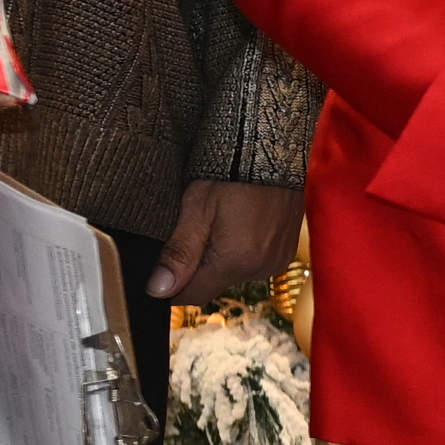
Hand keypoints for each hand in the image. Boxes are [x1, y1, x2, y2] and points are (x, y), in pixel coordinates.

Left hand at [150, 175, 301, 301]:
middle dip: (196, 266)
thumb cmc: (233, 171)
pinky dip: (241, 250)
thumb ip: (178, 252)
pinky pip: (253, 263)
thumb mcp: (197, 207)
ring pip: (232, 274)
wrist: (276, 149)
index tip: (163, 262)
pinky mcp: (286, 252)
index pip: (191, 296)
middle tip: (194, 228)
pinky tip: (240, 224)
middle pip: (212, 284)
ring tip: (220, 221)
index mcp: (235, 261)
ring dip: (220, 258)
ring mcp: (276, 261)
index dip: (171, 284)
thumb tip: (158, 290)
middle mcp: (260, 268)